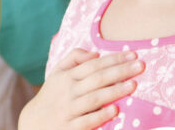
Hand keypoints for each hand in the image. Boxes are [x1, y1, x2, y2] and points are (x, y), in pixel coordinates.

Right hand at [18, 49, 143, 129]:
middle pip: (97, 78)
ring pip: (94, 98)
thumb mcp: (57, 73)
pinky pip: (87, 121)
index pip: (93, 64)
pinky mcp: (70, 127)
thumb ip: (74, 58)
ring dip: (114, 91)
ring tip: (133, 85)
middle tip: (141, 66)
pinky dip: (100, 115)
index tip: (133, 55)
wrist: (34, 123)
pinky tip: (115, 110)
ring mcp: (69, 109)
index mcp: (67, 76)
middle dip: (120, 71)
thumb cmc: (52, 96)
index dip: (113, 59)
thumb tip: (95, 53)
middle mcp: (68, 91)